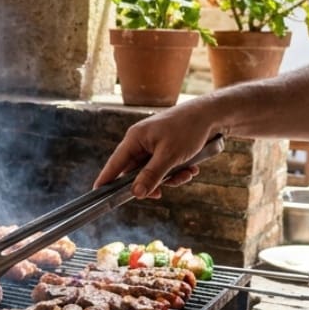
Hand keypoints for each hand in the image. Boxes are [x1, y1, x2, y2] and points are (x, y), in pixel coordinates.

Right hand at [94, 102, 217, 197]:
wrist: (212, 116)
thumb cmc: (187, 129)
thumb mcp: (169, 156)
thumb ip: (151, 176)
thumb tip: (136, 193)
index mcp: (135, 139)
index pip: (115, 163)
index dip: (106, 179)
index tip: (97, 193)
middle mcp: (142, 142)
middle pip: (136, 173)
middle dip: (153, 183)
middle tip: (161, 193)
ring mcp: (155, 146)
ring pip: (154, 173)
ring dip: (170, 178)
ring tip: (186, 174)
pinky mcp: (167, 149)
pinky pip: (166, 168)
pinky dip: (178, 172)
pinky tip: (191, 168)